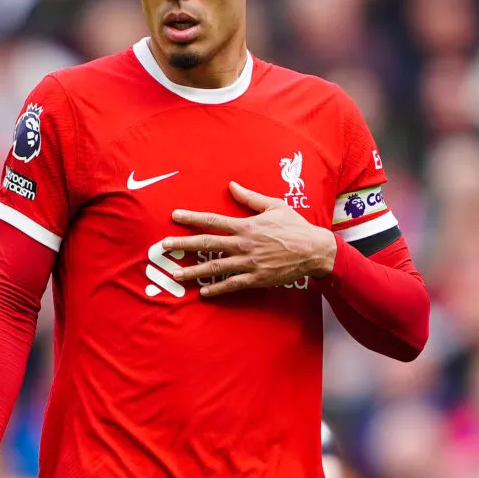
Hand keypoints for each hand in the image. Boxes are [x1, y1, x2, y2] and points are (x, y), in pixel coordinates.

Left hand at [164, 181, 336, 296]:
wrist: (314, 250)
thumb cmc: (295, 226)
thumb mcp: (274, 206)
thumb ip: (250, 198)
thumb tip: (231, 185)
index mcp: (246, 226)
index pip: (212, 220)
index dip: (191, 218)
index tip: (174, 216)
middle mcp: (243, 244)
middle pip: (207, 243)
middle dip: (183, 244)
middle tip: (164, 247)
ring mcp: (249, 263)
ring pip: (215, 267)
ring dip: (194, 271)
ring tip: (176, 275)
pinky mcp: (256, 278)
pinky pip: (232, 284)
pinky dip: (217, 288)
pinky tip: (203, 292)